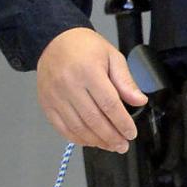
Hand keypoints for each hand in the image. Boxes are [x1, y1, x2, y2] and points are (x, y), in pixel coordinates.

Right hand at [36, 27, 146, 152]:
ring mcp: (55, 96)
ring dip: (96, 141)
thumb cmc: (85, 47)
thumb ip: (126, 81)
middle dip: (111, 137)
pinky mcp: (46, 103)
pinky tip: (91, 141)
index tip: (131, 133)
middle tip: (123, 145)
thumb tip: (139, 101)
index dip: (122, 123)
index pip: (109, 105)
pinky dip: (77, 138)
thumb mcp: (112, 56)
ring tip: (110, 145)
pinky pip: (62, 128)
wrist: (54, 40)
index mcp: (88, 71)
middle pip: (94, 119)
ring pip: (78, 127)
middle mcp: (69, 84)